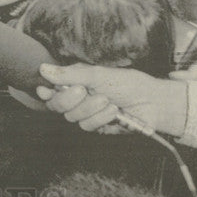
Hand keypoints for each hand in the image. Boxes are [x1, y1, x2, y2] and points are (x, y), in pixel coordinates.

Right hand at [36, 62, 186, 136]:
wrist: (152, 101)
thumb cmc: (128, 83)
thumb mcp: (98, 74)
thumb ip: (70, 74)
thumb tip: (43, 69)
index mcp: (75, 82)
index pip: (50, 89)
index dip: (44, 91)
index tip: (44, 90)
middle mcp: (78, 98)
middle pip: (56, 105)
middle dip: (69, 99)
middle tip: (83, 90)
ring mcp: (87, 113)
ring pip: (72, 117)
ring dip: (91, 108)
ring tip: (108, 100)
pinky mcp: (97, 127)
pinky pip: (88, 126)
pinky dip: (101, 118)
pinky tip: (113, 111)